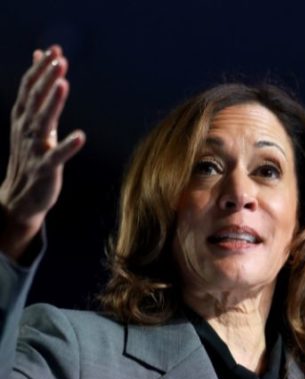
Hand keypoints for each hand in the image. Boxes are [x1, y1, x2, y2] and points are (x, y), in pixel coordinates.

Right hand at [0, 45, 85, 260]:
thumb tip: (39, 57)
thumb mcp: (30, 120)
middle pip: (36, 99)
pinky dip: (68, 146)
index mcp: (23, 117)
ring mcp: (34, 148)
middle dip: (47, 78)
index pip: (30, 87)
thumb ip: (37, 90)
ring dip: (54, 103)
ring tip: (64, 84)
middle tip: (60, 59)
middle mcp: (25, 129)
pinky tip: (81, 137)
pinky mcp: (45, 168)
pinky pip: (56, 156)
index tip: (54, 50)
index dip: (41, 68)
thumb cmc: (30, 154)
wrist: (19, 196)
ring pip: (43, 122)